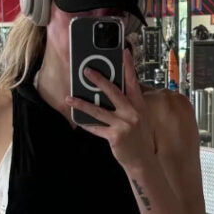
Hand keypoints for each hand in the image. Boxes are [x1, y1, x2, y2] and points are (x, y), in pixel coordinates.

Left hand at [65, 48, 155, 171]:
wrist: (143, 161)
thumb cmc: (139, 138)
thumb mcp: (139, 118)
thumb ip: (129, 104)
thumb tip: (112, 92)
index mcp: (139, 105)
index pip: (133, 82)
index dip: (128, 66)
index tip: (124, 53)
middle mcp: (132, 113)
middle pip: (113, 92)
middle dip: (99, 80)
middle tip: (86, 71)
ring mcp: (124, 124)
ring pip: (99, 111)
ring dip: (82, 104)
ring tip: (69, 98)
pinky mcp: (115, 136)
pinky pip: (96, 128)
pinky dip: (86, 124)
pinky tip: (77, 119)